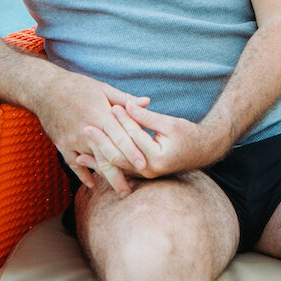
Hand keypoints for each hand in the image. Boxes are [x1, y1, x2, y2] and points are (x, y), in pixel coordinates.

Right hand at [33, 72, 150, 195]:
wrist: (45, 88)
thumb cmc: (78, 86)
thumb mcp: (103, 89)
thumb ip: (125, 99)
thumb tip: (147, 102)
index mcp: (101, 115)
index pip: (120, 137)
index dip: (132, 152)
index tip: (144, 165)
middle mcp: (87, 130)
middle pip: (106, 156)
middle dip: (119, 175)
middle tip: (130, 191)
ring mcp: (73, 139)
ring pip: (92, 162)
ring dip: (105, 177)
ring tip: (118, 190)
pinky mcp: (61, 144)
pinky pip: (72, 163)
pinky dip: (82, 174)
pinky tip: (91, 184)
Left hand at [76, 100, 232, 179]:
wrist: (203, 151)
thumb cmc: (189, 135)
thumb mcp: (170, 123)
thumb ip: (147, 116)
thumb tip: (128, 105)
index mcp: (156, 157)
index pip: (133, 138)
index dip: (121, 121)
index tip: (109, 107)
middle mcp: (149, 170)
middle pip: (119, 156)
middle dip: (101, 142)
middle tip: (85, 128)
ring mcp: (145, 175)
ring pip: (117, 166)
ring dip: (98, 159)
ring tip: (77, 154)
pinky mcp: (142, 174)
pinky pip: (121, 169)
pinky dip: (107, 165)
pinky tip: (92, 163)